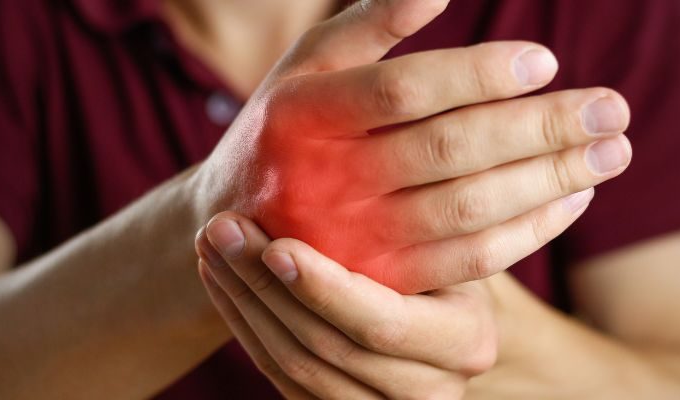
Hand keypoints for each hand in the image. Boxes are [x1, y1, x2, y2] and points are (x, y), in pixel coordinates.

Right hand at [193, 0, 631, 292]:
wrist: (241, 226)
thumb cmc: (289, 127)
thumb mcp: (309, 66)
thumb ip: (368, 22)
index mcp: (306, 114)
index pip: (405, 90)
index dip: (479, 74)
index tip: (546, 61)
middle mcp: (327, 180)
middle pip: (448, 150)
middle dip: (540, 128)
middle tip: (612, 109)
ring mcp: (355, 240)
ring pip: (468, 210)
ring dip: (549, 181)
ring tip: (613, 153)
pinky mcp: (386, 282)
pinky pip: (468, 261)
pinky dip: (529, 231)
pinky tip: (573, 200)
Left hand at [196, 212, 497, 398]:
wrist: (432, 293)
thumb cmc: (439, 241)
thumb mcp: (445, 226)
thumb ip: (415, 207)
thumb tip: (367, 133)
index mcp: (467, 338)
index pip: (381, 323)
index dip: (323, 289)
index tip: (275, 243)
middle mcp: (433, 386)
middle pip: (329, 348)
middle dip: (264, 287)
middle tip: (221, 226)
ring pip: (297, 368)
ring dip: (243, 303)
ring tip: (212, 242)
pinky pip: (283, 378)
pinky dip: (245, 327)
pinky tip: (221, 277)